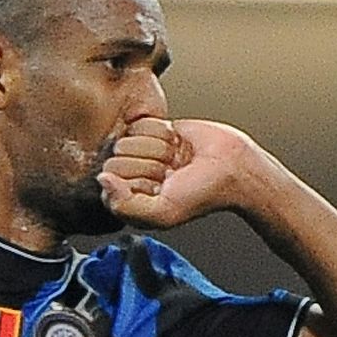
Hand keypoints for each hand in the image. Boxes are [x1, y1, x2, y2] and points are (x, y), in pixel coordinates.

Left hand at [99, 118, 268, 228]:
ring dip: (157, 149)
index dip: (135, 182)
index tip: (159, 188)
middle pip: (117, 158)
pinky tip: (177, 145)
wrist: (234, 168)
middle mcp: (131, 174)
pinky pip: (142, 123)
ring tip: (175, 160)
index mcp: (128, 198)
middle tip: (170, 174)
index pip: (110, 181)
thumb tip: (103, 179)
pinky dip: (163, 132)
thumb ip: (125, 205)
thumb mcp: (162, 213)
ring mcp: (142, 151)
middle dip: (148, 165)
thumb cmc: (202, 195)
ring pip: (128, 139)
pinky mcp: (154, 130)